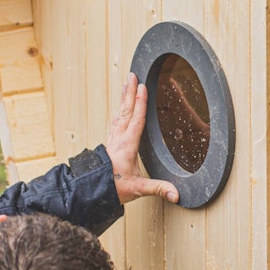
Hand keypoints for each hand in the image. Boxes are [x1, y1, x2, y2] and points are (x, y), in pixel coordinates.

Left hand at [107, 73, 179, 204]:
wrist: (92, 192)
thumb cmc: (114, 189)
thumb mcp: (138, 189)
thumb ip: (158, 189)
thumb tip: (176, 194)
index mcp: (127, 146)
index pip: (136, 120)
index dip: (140, 103)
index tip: (142, 87)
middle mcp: (118, 139)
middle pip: (125, 111)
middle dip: (129, 92)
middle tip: (131, 75)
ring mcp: (113, 140)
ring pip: (119, 114)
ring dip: (124, 98)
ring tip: (126, 84)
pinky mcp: (110, 143)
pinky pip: (116, 121)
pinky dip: (120, 110)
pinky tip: (121, 107)